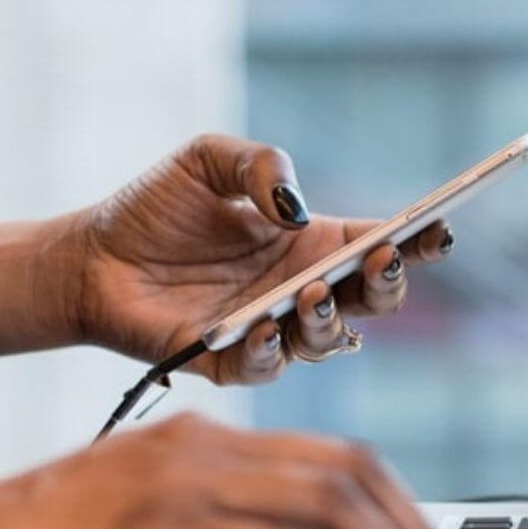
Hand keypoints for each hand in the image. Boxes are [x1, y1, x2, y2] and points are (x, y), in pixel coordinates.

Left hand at [74, 134, 453, 383]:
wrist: (88, 257)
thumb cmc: (155, 208)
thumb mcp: (208, 160)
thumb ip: (260, 164)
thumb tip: (296, 208)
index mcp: (314, 244)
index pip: (383, 245)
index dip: (418, 240)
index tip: (439, 228)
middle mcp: (304, 290)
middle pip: (374, 300)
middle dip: (390, 284)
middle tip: (382, 260)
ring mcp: (273, 329)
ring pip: (330, 340)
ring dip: (330, 319)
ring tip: (311, 293)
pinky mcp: (230, 362)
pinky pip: (267, 368)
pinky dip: (272, 351)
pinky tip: (263, 326)